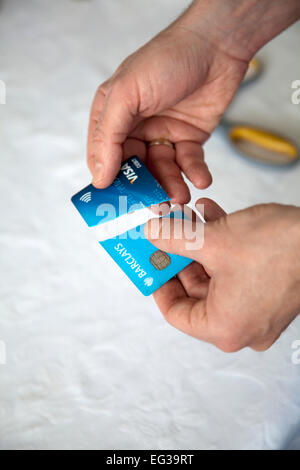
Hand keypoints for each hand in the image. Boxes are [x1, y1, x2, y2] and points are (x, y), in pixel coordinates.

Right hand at [87, 13, 248, 202]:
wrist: (216, 45)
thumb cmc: (166, 60)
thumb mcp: (126, 94)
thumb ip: (109, 136)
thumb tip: (98, 177)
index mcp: (113, 115)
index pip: (103, 156)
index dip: (110, 179)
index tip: (119, 202)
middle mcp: (136, 127)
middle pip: (135, 169)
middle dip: (146, 187)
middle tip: (157, 204)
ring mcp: (163, 134)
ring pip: (162, 170)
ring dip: (172, 185)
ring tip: (181, 196)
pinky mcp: (189, 137)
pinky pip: (188, 163)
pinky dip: (195, 173)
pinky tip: (202, 179)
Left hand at [145, 200, 299, 351]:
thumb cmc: (282, 249)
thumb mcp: (214, 241)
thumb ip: (175, 239)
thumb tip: (152, 234)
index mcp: (225, 328)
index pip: (176, 313)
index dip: (159, 282)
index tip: (152, 261)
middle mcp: (242, 327)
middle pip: (196, 292)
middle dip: (181, 256)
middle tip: (167, 234)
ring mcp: (259, 311)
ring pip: (216, 277)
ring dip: (201, 245)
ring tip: (189, 218)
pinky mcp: (271, 293)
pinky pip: (236, 272)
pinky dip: (223, 247)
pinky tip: (213, 217)